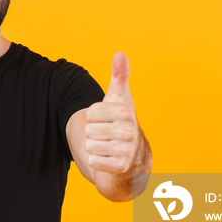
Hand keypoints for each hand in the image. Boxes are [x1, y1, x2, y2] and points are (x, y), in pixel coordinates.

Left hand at [84, 52, 140, 173]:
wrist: (133, 156)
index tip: (106, 120)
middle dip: (93, 133)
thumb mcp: (119, 99)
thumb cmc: (121, 122)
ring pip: (89, 145)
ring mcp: (127, 151)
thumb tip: (120, 53)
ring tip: (107, 146)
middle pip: (88, 130)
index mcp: (126, 113)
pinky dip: (96, 160)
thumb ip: (119, 76)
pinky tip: (107, 158)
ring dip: (94, 147)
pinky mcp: (121, 167)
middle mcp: (130, 131)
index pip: (90, 113)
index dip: (93, 117)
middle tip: (106, 135)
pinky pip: (93, 161)